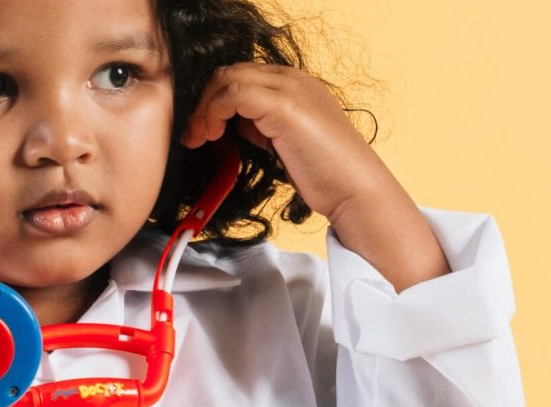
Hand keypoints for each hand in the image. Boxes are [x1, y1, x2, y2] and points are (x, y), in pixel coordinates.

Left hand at [181, 62, 450, 291]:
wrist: (356, 190)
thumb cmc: (325, 174)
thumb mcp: (286, 142)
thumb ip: (262, 125)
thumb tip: (235, 122)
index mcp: (295, 84)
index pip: (241, 76)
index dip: (215, 100)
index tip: (204, 130)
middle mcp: (293, 79)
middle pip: (229, 72)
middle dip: (204, 102)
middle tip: (194, 135)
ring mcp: (290, 89)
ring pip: (227, 79)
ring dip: (204, 109)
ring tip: (200, 138)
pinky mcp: (284, 107)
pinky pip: (233, 95)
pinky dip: (213, 113)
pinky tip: (212, 136)